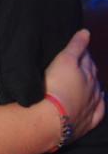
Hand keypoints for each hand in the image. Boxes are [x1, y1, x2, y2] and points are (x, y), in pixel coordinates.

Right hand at [44, 29, 104, 144]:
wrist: (52, 119)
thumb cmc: (56, 86)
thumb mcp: (64, 60)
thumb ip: (76, 46)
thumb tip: (86, 32)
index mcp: (87, 73)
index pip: (86, 58)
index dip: (82, 51)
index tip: (78, 47)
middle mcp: (93, 89)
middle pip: (92, 75)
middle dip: (89, 67)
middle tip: (81, 61)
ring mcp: (91, 106)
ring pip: (97, 92)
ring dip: (94, 85)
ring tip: (89, 80)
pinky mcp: (86, 122)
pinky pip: (98, 112)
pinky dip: (99, 105)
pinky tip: (100, 101)